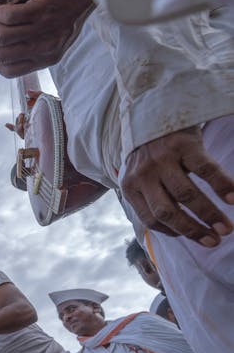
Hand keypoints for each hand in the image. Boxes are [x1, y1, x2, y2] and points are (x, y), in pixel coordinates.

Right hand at [0, 0, 94, 77]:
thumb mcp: (54, 35)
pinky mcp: (45, 10)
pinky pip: (11, 17)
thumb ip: (32, 44)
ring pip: (4, 37)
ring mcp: (46, 29)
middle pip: (3, 55)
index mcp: (49, 58)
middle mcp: (47, 48)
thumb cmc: (69, 8)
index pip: (10, 72)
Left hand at [121, 127, 233, 246]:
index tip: (194, 238)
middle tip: (215, 240)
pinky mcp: (183, 145)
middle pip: (168, 211)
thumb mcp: (140, 176)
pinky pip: (205, 170)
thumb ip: (150, 197)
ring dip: (209, 214)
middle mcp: (143, 175)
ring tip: (226, 228)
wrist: (155, 112)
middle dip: (193, 230)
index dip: (173, 232)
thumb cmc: (151, 154)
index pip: (150, 219)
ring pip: (187, 195)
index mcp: (130, 186)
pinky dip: (221, 185)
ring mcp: (162, 159)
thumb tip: (176, 228)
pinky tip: (233, 198)